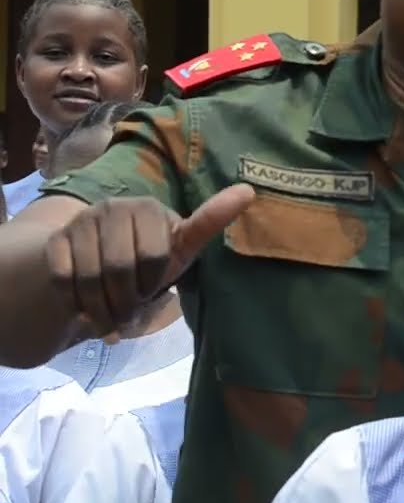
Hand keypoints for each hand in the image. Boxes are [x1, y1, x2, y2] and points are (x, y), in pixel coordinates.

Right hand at [46, 185, 255, 340]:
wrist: (99, 264)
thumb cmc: (152, 260)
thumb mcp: (183, 247)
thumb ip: (211, 221)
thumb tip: (248, 190)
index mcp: (150, 209)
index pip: (155, 255)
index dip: (154, 280)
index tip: (156, 283)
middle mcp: (114, 207)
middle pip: (120, 269)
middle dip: (127, 299)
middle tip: (132, 306)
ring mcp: (82, 220)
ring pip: (90, 277)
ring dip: (101, 307)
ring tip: (111, 312)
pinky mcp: (55, 238)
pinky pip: (64, 278)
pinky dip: (75, 301)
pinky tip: (84, 303)